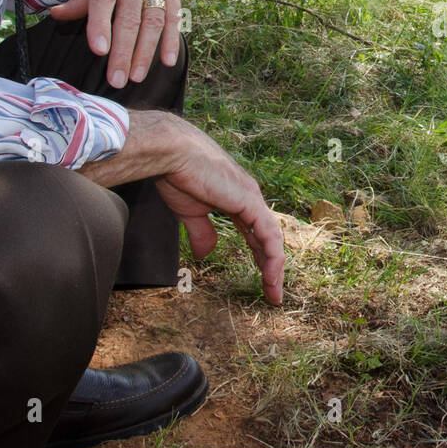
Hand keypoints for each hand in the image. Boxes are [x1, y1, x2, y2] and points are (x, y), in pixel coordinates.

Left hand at [50, 0, 183, 87]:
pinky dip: (171, 39)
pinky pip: (173, 15)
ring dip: (145, 51)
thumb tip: (58, 15)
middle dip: (123, 51)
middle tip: (116, 79)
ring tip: (136, 75)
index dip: (101, 25)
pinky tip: (167, 60)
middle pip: (129, 17)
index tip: (99, 50)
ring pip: (152, 20)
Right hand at [79, 112, 285, 303]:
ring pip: (272, 239)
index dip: (260, 257)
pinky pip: (268, 233)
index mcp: (238, 200)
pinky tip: (271, 273)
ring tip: (273, 292)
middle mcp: (250, 199)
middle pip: (268, 239)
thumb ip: (203, 232)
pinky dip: (272, 255)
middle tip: (273, 293)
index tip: (262, 280)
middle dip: (271, 267)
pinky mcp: (249, 201)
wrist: (171, 154)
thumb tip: (206, 254)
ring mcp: (252, 199)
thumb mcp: (191, 212)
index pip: (256, 234)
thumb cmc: (178, 175)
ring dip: (275, 267)